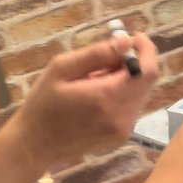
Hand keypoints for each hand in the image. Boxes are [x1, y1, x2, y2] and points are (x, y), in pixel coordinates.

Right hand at [0, 34, 158, 177]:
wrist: (35, 146)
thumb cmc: (42, 104)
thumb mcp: (61, 69)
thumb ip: (96, 54)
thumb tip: (126, 41)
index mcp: (107, 98)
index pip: (147, 71)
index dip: (146, 50)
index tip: (132, 37)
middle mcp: (122, 116)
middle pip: (147, 81)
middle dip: (133, 62)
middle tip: (105, 56)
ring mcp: (123, 129)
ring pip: (140, 93)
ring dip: (126, 78)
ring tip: (95, 77)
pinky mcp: (121, 136)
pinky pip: (131, 106)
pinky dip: (121, 93)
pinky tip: (96, 94)